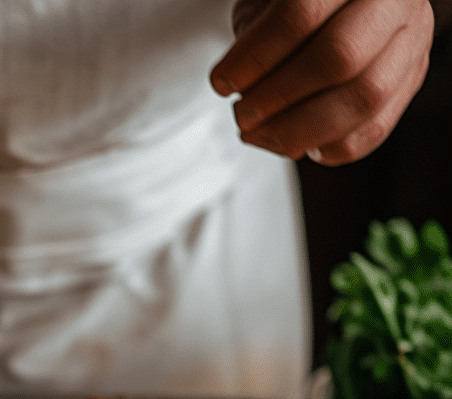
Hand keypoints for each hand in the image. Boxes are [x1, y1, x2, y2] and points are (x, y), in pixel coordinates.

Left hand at [211, 0, 433, 164]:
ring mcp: (412, 44)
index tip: (222, 83)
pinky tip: (294, 143)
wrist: (349, 6)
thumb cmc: (298, 7)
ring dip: (296, 131)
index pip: (301, 14)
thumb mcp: (269, 4)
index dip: (255, 57)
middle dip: (277, 97)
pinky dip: (324, 147)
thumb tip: (244, 91)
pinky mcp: (411, 84)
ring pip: (362, 100)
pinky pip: (371, 131)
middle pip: (339, 58)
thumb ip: (256, 39)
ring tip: (258, 134)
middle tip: (242, 115)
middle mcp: (394, 2)